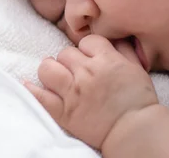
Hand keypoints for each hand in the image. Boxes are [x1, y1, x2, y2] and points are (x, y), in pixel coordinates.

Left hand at [25, 35, 157, 149]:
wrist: (135, 131)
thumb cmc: (139, 100)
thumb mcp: (137, 68)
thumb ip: (124, 49)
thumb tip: (114, 37)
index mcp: (106, 60)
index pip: (87, 41)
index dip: (88, 48)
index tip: (91, 57)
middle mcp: (87, 73)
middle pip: (65, 53)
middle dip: (70, 60)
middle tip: (76, 70)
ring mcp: (73, 93)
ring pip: (48, 69)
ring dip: (50, 70)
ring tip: (56, 75)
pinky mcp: (64, 112)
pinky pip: (40, 97)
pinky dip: (33, 90)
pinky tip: (30, 86)